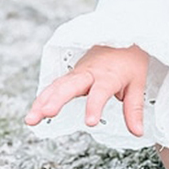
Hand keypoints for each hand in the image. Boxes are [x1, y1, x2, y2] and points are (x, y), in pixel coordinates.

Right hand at [25, 44, 149, 136]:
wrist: (123, 36)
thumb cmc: (130, 61)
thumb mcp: (137, 85)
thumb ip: (134, 110)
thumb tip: (137, 133)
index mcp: (109, 75)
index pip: (100, 92)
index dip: (95, 106)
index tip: (89, 122)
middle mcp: (90, 73)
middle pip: (71, 85)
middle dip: (57, 99)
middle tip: (46, 113)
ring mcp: (78, 72)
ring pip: (57, 85)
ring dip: (43, 101)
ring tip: (31, 119)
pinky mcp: (71, 74)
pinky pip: (55, 85)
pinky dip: (43, 97)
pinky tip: (33, 111)